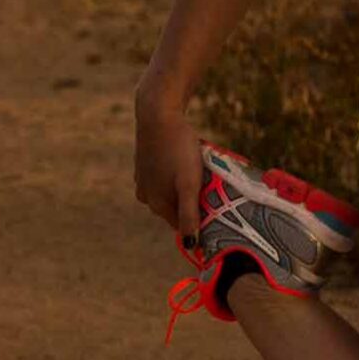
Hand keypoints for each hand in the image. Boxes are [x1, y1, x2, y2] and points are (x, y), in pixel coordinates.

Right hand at [131, 83, 208, 243]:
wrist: (159, 114)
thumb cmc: (177, 149)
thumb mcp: (188, 184)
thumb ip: (189, 215)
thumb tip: (190, 246)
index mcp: (156, 204)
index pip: (183, 224)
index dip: (200, 216)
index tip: (215, 202)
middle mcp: (145, 196)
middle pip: (177, 207)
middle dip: (193, 199)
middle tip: (208, 181)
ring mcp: (143, 180)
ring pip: (172, 191)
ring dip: (186, 184)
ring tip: (197, 167)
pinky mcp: (145, 165)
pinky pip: (166, 177)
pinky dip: (177, 172)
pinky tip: (184, 158)